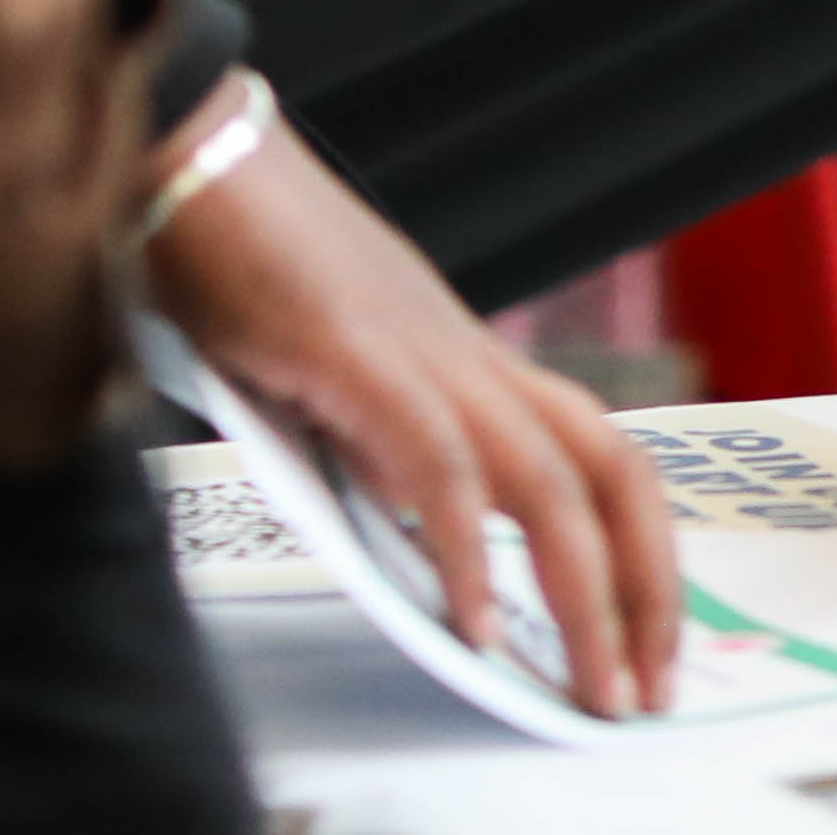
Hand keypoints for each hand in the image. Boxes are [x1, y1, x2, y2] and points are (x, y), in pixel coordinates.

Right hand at [143, 109, 683, 716]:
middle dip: (647, 586)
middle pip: (609, 469)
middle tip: (648, 689)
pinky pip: (434, 459)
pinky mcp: (352, 350)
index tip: (646, 640)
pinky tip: (468, 619)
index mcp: (465, 361)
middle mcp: (466, 354)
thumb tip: (413, 530)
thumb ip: (374, 444)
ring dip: (583, 591)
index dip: (637, 547)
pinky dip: (463, 544)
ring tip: (593, 684)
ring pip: (548, 476)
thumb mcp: (324, 377)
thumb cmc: (237, 254)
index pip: (595, 455)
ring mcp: (418, 348)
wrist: (188, 148)